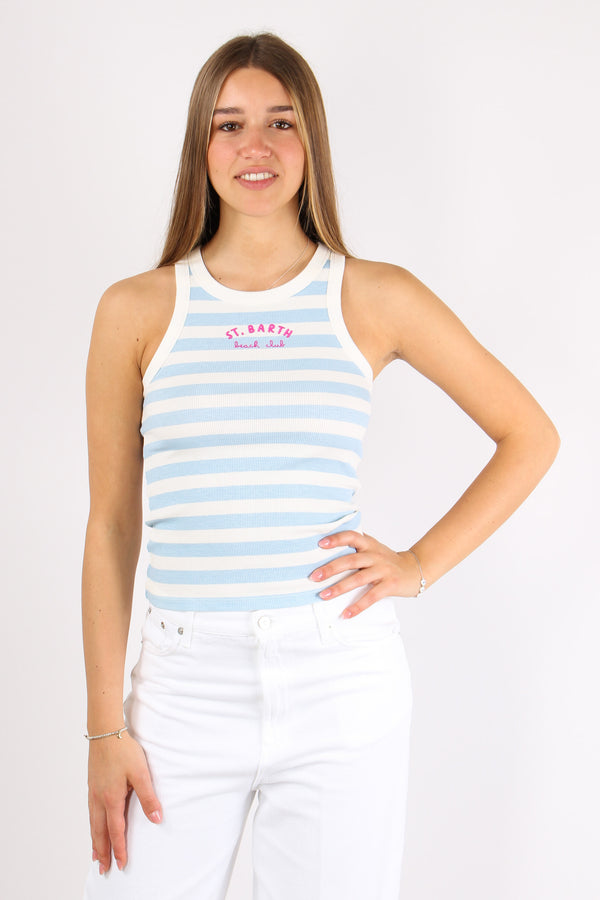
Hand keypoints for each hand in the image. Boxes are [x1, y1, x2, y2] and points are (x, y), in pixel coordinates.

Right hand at [88, 731, 161, 873]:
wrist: (105, 732)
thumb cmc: (123, 751)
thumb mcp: (141, 773)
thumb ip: (148, 797)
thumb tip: (156, 819)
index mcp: (111, 799)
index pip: (116, 830)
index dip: (119, 848)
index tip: (121, 863)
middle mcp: (99, 799)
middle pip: (100, 832)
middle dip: (103, 852)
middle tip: (103, 868)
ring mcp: (93, 792)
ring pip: (93, 823)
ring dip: (95, 841)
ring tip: (96, 855)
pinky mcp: (92, 785)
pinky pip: (91, 813)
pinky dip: (92, 826)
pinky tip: (94, 826)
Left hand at [309, 530, 422, 616]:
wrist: (415, 570)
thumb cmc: (388, 560)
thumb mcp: (374, 548)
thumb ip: (357, 545)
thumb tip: (328, 543)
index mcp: (369, 545)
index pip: (352, 536)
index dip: (336, 539)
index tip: (320, 544)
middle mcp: (375, 555)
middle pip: (351, 560)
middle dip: (330, 568)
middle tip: (313, 577)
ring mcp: (383, 570)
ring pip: (358, 579)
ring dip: (339, 588)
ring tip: (323, 595)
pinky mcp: (390, 585)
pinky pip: (371, 597)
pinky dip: (358, 607)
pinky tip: (345, 614)